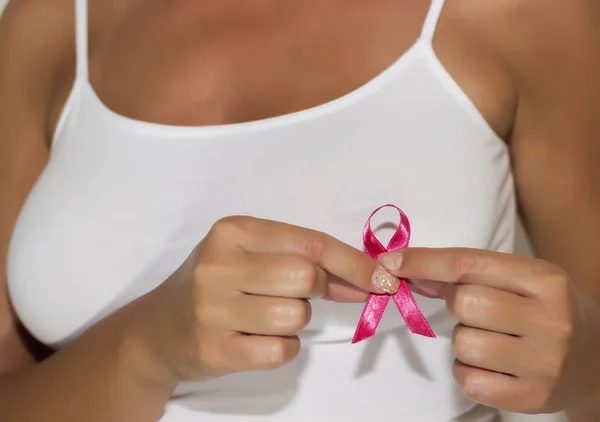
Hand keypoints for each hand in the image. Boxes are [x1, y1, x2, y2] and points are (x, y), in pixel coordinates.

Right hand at [134, 216, 398, 384]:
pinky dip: (281, 348)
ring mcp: (212, 308)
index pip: (309, 243)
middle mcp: (218, 264)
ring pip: (295, 317)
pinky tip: (254, 338)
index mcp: (233, 231)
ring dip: (294, 321)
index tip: (384, 279)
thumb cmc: (216, 284)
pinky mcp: (213, 349)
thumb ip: (304, 260)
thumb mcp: (251, 256)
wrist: (160, 328)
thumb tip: (369, 278)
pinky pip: (280, 350)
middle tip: (297, 294)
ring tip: (263, 315)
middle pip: (306, 279)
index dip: (353, 262)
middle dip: (317, 291)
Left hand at [379, 248, 599, 413]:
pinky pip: (469, 380)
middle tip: (477, 312)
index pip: (468, 265)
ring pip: (464, 344)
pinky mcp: (534, 396)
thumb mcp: (520, 281)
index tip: (390, 262)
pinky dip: (468, 373)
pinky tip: (493, 367)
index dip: (424, 262)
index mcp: (544, 279)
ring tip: (492, 341)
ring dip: (464, 342)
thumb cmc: (546, 311)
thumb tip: (406, 271)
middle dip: (457, 306)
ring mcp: (545, 361)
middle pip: (464, 303)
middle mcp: (550, 318)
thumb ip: (467, 275)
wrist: (596, 360)